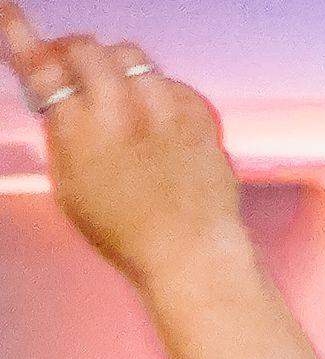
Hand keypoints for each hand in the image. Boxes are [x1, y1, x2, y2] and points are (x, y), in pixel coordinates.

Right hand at [0, 6, 245, 287]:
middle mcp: (119, 111)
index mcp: (79, 131)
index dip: (21, 36)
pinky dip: (158, 94)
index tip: (10, 14)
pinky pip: (169, 80)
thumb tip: (56, 96)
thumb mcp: (71, 189)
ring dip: (115, 68)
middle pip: (85, 48)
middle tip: (73, 71)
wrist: (192, 258)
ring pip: (128, 53)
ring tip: (119, 100)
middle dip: (73, 55)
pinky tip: (157, 123)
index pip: (41, 66)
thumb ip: (62, 134)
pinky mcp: (196, 114)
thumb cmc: (128, 234)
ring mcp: (162, 109)